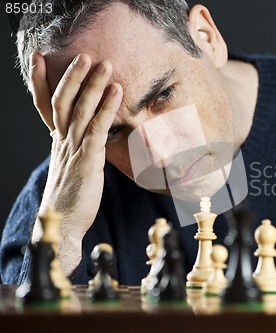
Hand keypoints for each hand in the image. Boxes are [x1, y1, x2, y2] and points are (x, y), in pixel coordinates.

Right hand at [30, 52, 122, 275]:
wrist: (63, 223)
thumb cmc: (70, 197)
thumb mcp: (70, 167)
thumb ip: (75, 150)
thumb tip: (87, 139)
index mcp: (56, 141)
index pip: (44, 106)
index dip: (38, 81)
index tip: (37, 58)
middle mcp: (62, 141)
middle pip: (62, 100)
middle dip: (71, 75)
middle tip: (83, 54)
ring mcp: (74, 149)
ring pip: (80, 109)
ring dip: (92, 84)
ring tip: (103, 64)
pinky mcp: (89, 159)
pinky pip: (98, 127)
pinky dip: (107, 107)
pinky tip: (117, 92)